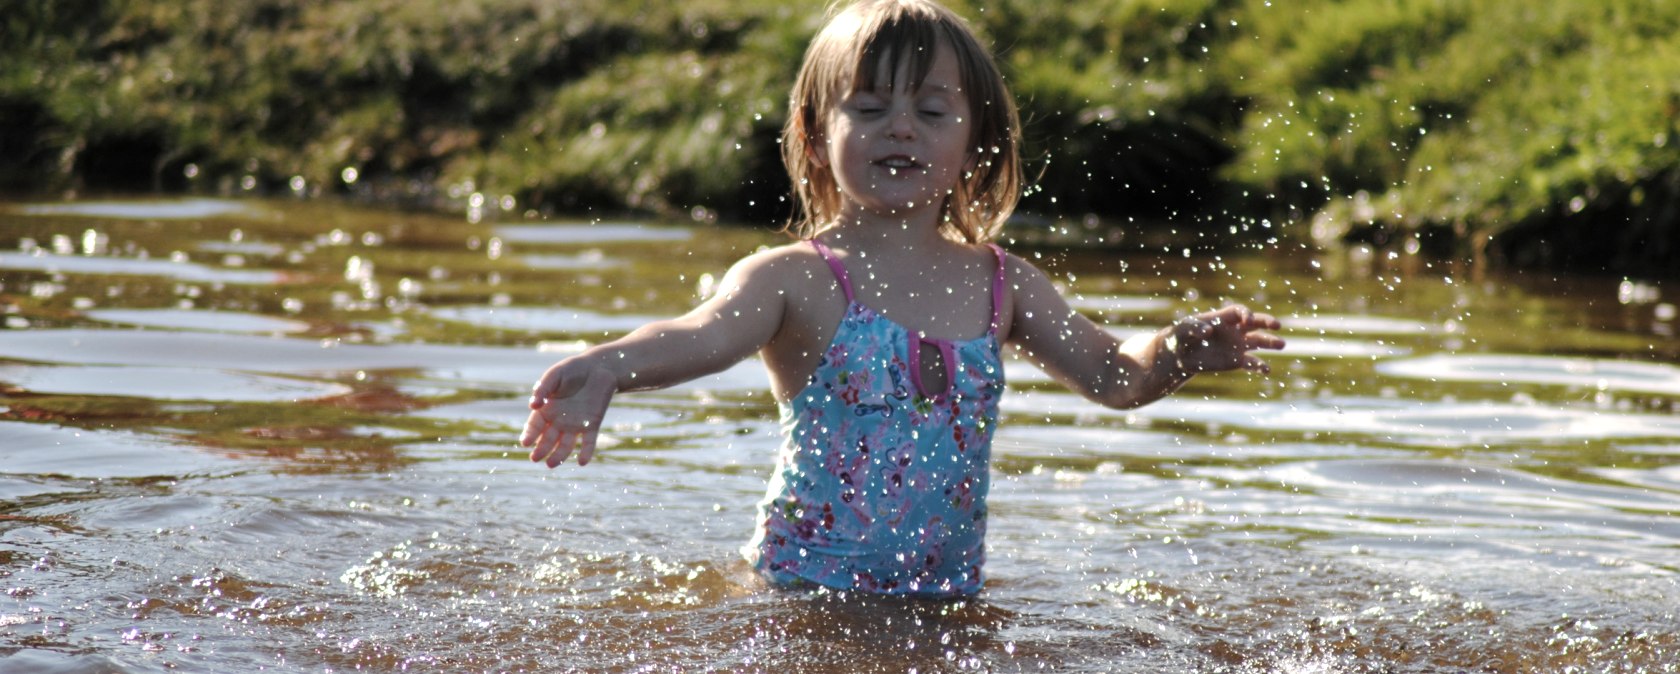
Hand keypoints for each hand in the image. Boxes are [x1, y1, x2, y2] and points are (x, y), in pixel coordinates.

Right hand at [519, 359, 617, 466]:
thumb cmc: (572, 369)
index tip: (525, 443)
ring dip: (559, 456)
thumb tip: (532, 405)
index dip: (529, 434)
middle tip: (535, 459)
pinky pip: (588, 442)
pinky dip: (586, 452)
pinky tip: (582, 462)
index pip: (535, 425)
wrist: (598, 367)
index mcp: (547, 409)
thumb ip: (543, 389)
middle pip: (548, 439)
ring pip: (565, 445)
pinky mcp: (592, 425)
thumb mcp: (555, 375)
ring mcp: (575, 424)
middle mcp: (559, 420)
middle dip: (541, 449)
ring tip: (551, 465)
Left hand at [1169, 305, 1284, 374]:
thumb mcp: (1182, 329)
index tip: (1248, 320)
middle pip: (1256, 323)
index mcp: (1223, 317)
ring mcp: (1238, 345)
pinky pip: (1251, 362)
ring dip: (1270, 342)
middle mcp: (1235, 329)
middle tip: (1277, 325)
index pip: (1240, 311)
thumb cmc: (1181, 336)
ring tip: (1281, 344)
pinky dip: (1259, 366)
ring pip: (1259, 341)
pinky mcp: (1237, 361)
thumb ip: (1194, 327)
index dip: (1246, 314)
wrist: (1180, 356)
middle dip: (1267, 322)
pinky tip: (1266, 370)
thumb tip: (1208, 332)